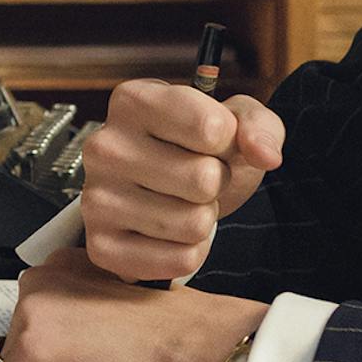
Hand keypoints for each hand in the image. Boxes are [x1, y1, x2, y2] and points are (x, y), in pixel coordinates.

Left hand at [0, 250, 265, 361]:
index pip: (37, 315)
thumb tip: (63, 336)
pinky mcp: (29, 356)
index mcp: (61, 265)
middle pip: (19, 340)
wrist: (200, 345)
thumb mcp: (116, 295)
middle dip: (51, 359)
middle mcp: (37, 282)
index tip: (93, 348)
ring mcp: (28, 318)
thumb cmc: (176, 328)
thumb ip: (81, 304)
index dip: (65, 342)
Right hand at [78, 78, 282, 281]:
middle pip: (203, 179)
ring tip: (182, 202)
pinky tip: (171, 233)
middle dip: (215, 183)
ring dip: (203, 218)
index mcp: (132, 100)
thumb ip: (259, 126)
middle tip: (196, 178)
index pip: (211, 127)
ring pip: (193, 223)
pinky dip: (191, 252)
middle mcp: (104, 145)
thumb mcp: (236, 122)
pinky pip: (180, 260)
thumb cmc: (198, 149)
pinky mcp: (102, 245)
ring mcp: (96, 197)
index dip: (229, 142)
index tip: (211, 142)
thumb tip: (265, 154)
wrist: (168, 191)